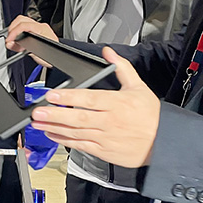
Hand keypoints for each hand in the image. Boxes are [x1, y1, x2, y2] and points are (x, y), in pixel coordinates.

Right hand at [6, 15, 58, 66]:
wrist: (60, 57)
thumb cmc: (52, 57)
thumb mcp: (37, 55)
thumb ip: (22, 48)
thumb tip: (11, 44)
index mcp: (42, 30)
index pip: (23, 25)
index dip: (13, 32)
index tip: (9, 40)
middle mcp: (41, 26)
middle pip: (21, 20)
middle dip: (12, 29)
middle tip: (9, 40)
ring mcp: (39, 27)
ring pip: (22, 21)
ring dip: (14, 29)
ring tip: (12, 40)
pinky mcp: (37, 29)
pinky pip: (24, 26)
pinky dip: (18, 31)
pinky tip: (18, 40)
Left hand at [30, 47, 160, 167]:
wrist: (164, 142)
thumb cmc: (151, 116)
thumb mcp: (139, 87)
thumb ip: (121, 68)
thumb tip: (109, 52)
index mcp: (117, 104)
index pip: (89, 99)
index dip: (69, 97)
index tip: (52, 95)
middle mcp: (109, 121)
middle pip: (78, 118)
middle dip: (55, 115)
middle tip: (38, 112)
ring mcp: (105, 137)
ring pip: (76, 133)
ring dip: (55, 128)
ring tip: (37, 124)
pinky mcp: (104, 151)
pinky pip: (81, 146)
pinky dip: (65, 141)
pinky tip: (53, 135)